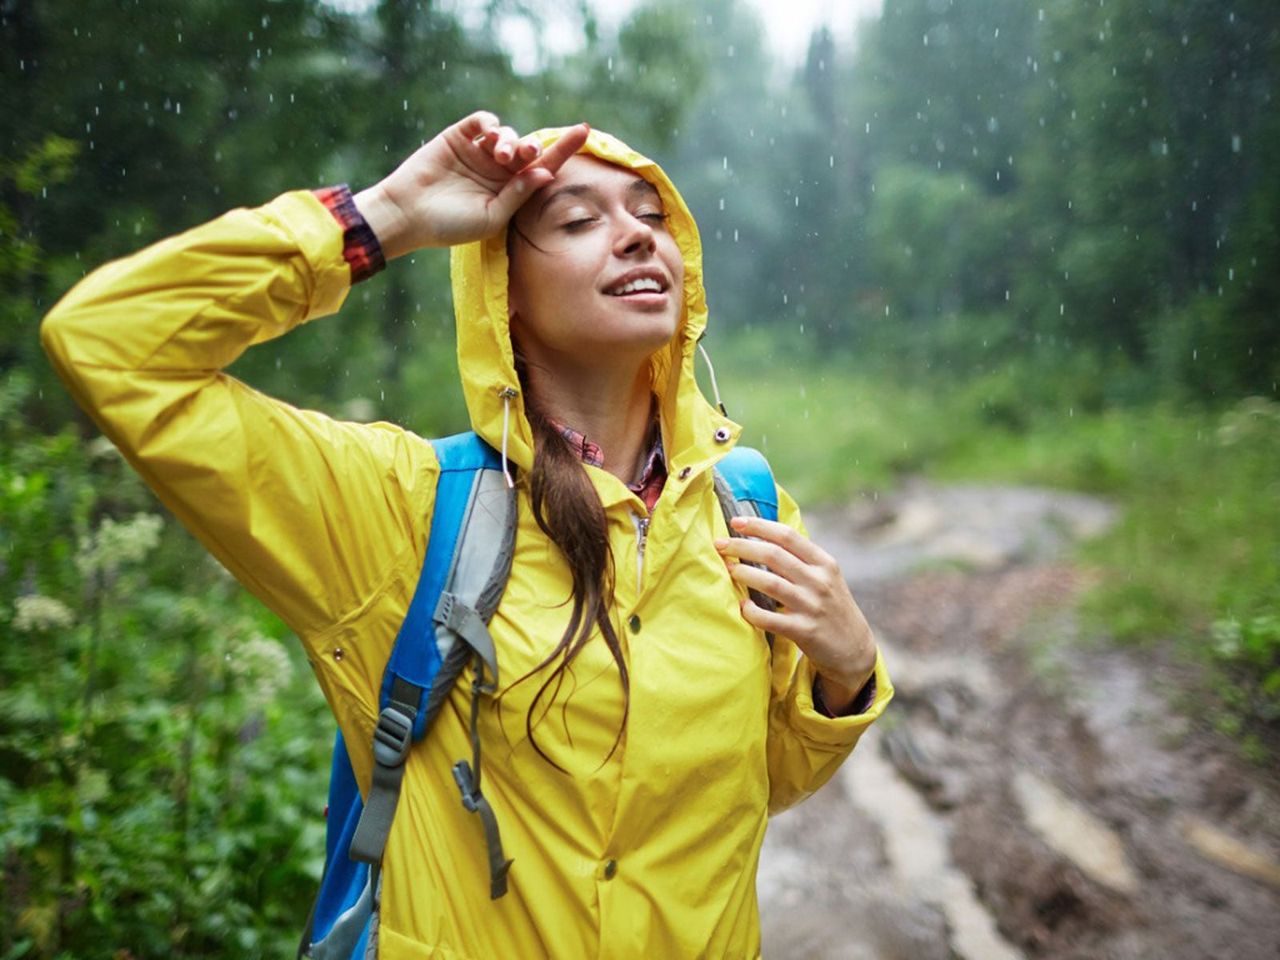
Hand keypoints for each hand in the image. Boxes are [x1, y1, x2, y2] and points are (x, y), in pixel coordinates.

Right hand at [353, 111, 589, 259]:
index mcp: (511, 191)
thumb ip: (518, 195)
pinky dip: (489, 123)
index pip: (543, 167)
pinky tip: (487, 135)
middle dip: (533, 147)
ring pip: (506, 134)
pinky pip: (482, 121)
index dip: (564, 150)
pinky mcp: (459, 137)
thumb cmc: (450, 225)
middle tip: (528, 153)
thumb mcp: (491, 217)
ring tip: (499, 154)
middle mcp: (498, 170)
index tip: (585, 132)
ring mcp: (478, 152)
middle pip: (528, 149)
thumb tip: (546, 174)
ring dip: (509, 140)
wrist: (408, 214)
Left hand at [715, 515, 876, 712]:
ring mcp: (812, 606)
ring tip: (728, 570)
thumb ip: (801, 558)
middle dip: (742, 546)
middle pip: (774, 555)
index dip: (759, 526)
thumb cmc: (830, 606)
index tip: (736, 522)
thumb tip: (763, 534)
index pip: (788, 536)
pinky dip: (752, 611)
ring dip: (744, 574)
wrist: (853, 648)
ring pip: (771, 583)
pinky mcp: (804, 631)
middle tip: (720, 544)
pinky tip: (742, 606)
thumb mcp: (826, 577)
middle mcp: (819, 581)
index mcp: (824, 563)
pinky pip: (770, 619)